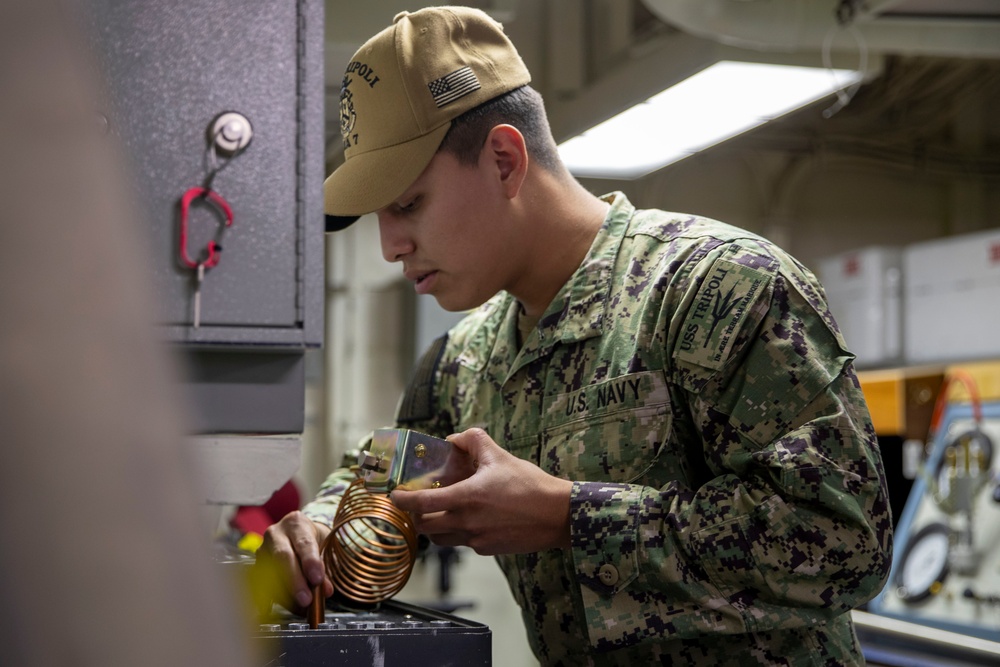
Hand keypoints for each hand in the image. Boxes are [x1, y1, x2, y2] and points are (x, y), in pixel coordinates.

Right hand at [251, 511, 332, 615]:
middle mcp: (276, 534)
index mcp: (296, 524)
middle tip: (307, 599)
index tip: (317, 579)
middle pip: (283, 558)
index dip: (310, 562)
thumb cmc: (313, 540)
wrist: (299, 534)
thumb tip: (325, 591)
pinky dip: (280, 599)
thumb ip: (325, 569)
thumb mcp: (325, 547)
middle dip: (295, 581)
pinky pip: (265, 584)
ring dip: (288, 594)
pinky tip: (293, 606)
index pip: (303, 543)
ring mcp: (263, 550)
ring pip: (272, 573)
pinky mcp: (256, 566)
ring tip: (303, 607)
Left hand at [390, 428, 572, 554]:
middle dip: (417, 515)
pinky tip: (471, 519)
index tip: (394, 495)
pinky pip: (463, 543)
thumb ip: (473, 441)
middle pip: (425, 526)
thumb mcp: (499, 456)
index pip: (422, 503)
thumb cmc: (530, 485)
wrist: (557, 515)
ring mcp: (476, 539)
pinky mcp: (487, 549)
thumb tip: (455, 439)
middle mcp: (467, 522)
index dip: (403, 499)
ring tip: (442, 512)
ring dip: (435, 526)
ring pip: (441, 538)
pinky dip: (459, 532)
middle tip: (418, 503)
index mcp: (466, 497)